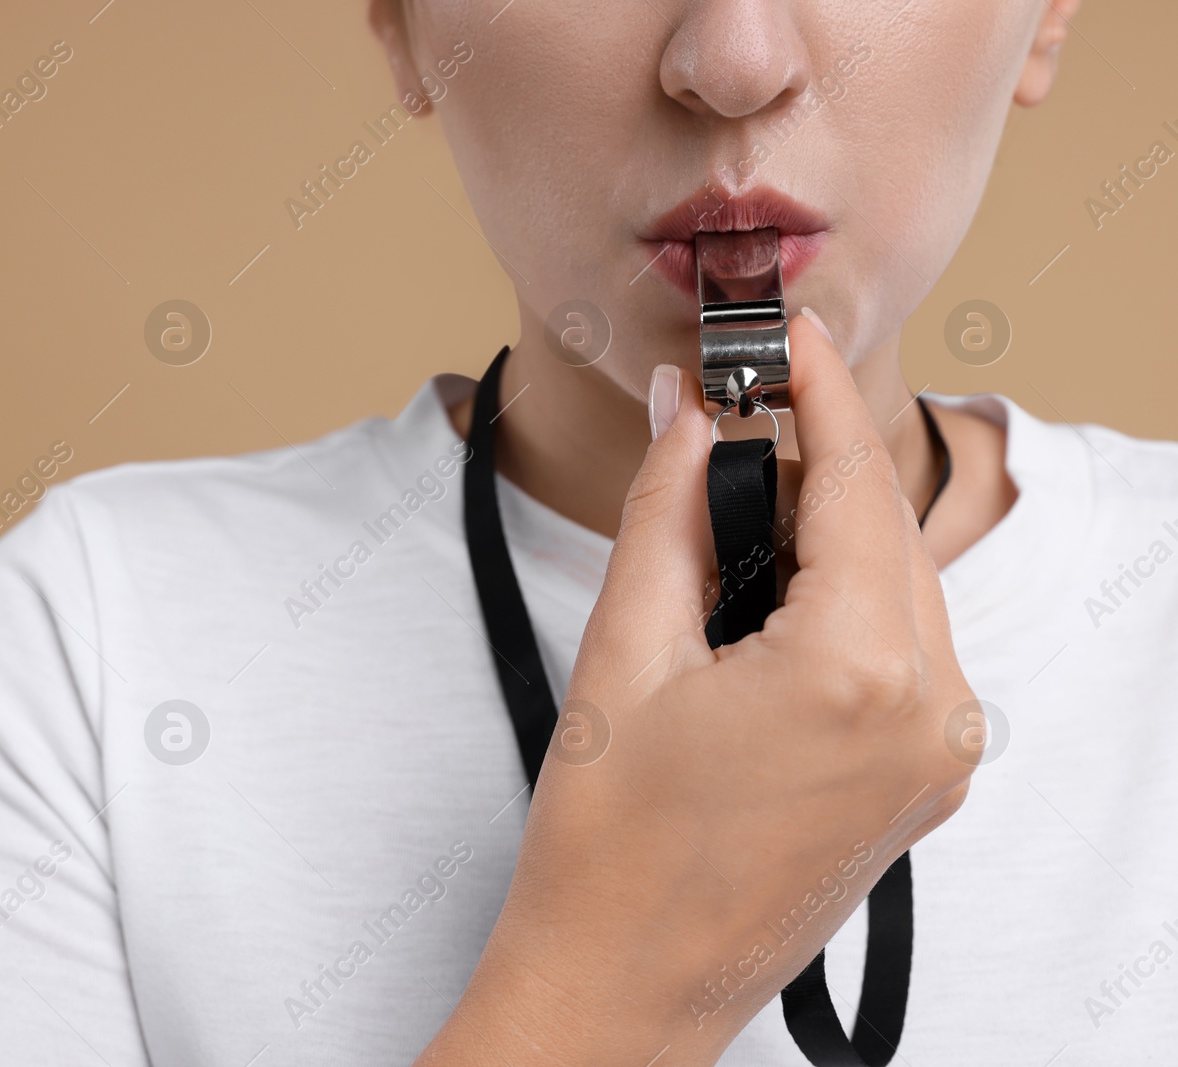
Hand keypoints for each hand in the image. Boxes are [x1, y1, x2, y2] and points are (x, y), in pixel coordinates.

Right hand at [417, 314, 977, 1065]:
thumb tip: (690, 410)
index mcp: (858, 672)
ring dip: (824, 543)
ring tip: (722, 550)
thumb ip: (669, 509)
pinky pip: (906, 651)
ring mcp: (941, 756)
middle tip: (722, 438)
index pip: (855, 481)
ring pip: (900, 588)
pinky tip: (764, 616)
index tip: (787, 334)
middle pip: (885, 530)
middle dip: (809, 471)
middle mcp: (932, 713)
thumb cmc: (608, 843)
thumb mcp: (626, 651)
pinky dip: (846, 606)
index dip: (818, 390)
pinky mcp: (927, 783)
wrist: (625, 985)